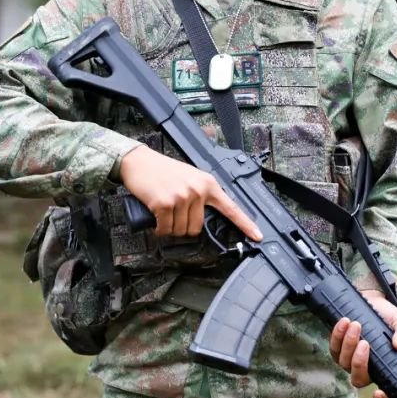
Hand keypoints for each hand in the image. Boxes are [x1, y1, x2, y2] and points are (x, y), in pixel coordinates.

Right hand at [118, 145, 262, 240]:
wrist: (139, 162)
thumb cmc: (163, 171)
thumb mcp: (190, 177)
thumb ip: (201, 194)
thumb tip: (205, 217)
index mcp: (208, 184)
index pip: (231, 207)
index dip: (245, 224)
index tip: (257, 235)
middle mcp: (197, 190)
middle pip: (197, 228)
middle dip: (184, 227)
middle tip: (174, 214)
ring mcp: (181, 197)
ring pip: (180, 231)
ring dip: (170, 228)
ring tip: (164, 212)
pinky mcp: (164, 204)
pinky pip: (165, 229)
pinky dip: (159, 229)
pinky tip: (156, 219)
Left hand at [328, 290, 396, 397]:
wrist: (374, 302)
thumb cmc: (389, 318)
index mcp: (385, 370)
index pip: (385, 395)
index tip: (379, 394)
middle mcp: (367, 370)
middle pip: (358, 379)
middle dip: (359, 362)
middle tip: (365, 343)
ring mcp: (350, 360)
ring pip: (344, 362)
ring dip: (348, 344)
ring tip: (356, 324)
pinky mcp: (337, 348)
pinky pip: (333, 348)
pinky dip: (337, 335)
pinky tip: (344, 322)